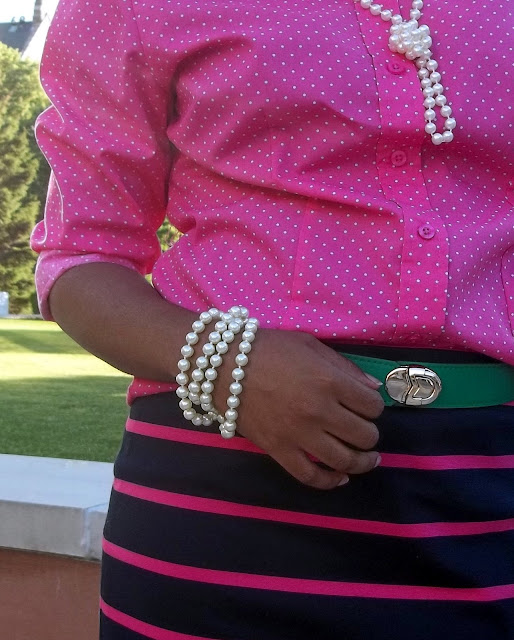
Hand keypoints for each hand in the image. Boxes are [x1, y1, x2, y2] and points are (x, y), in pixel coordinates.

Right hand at [212, 330, 383, 489]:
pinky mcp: (279, 450)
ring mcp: (299, 434)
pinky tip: (340, 478)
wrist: (224, 365)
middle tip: (365, 430)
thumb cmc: (269, 349)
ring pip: (344, 460)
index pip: (372, 405)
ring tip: (366, 460)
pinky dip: (329, 481)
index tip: (366, 406)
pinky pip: (310, 476)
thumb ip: (345, 367)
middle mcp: (319, 411)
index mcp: (330, 381)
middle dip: (370, 435)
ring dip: (362, 463)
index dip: (374, 406)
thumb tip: (373, 388)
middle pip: (364, 435)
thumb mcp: (311, 345)